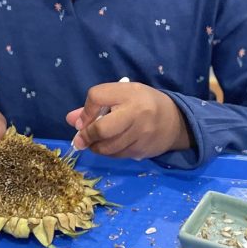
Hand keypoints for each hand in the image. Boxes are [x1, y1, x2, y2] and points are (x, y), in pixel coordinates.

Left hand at [65, 81, 190, 159]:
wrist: (175, 121)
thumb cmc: (143, 103)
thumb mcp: (122, 95)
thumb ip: (96, 105)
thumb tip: (71, 120)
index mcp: (129, 93)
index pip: (97, 97)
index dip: (85, 110)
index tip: (82, 119)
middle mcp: (136, 112)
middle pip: (102, 128)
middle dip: (86, 136)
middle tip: (80, 140)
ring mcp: (140, 133)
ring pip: (108, 147)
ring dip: (95, 147)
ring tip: (93, 143)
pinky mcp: (142, 149)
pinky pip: (117, 155)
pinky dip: (108, 153)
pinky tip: (108, 147)